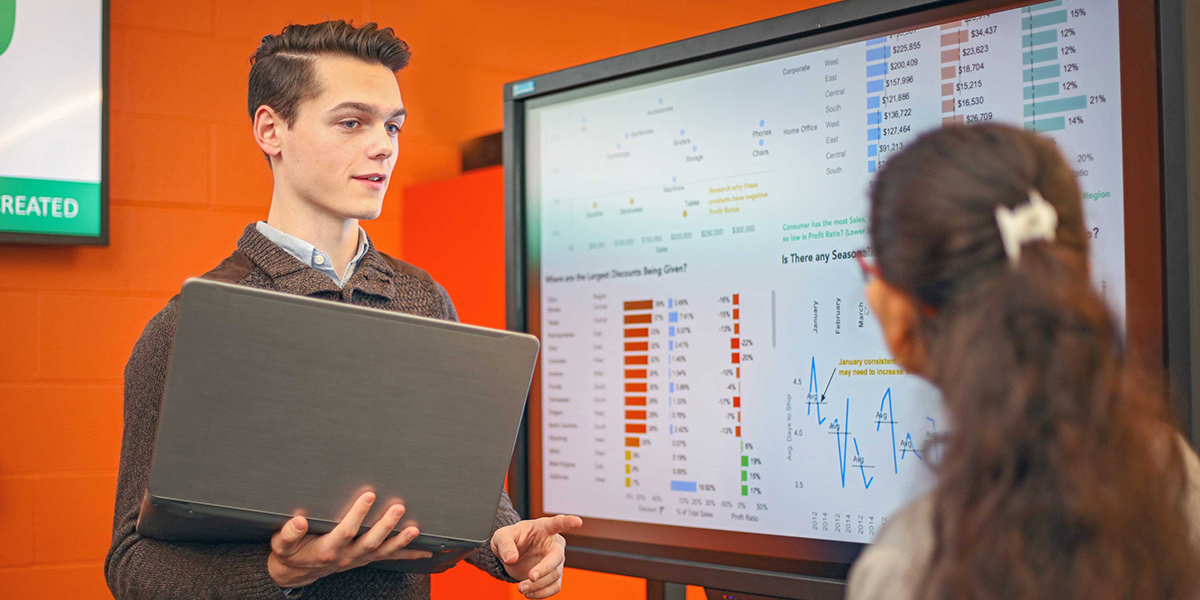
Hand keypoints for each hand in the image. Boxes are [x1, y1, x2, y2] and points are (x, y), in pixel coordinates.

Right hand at [267, 492, 432, 587]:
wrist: (297, 571)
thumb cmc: (291, 552)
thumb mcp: (282, 544)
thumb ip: (289, 533)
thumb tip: (298, 520)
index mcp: (327, 548)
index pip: (345, 530)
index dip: (358, 514)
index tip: (368, 495)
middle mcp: (346, 555)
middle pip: (370, 541)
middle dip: (386, 525)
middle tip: (399, 507)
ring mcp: (358, 558)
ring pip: (383, 550)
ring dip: (400, 540)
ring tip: (415, 529)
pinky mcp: (366, 558)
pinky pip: (389, 557)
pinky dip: (408, 554)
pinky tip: (425, 551)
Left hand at [490, 514, 582, 598]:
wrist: (510, 555)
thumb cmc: (510, 539)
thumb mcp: (501, 537)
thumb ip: (505, 544)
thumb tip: (511, 558)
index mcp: (544, 528)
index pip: (558, 523)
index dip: (568, 522)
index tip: (577, 521)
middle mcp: (554, 544)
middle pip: (557, 556)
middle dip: (545, 568)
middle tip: (531, 577)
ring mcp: (556, 561)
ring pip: (555, 575)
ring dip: (538, 585)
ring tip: (521, 588)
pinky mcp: (553, 576)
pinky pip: (554, 587)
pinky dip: (542, 593)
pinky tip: (529, 593)